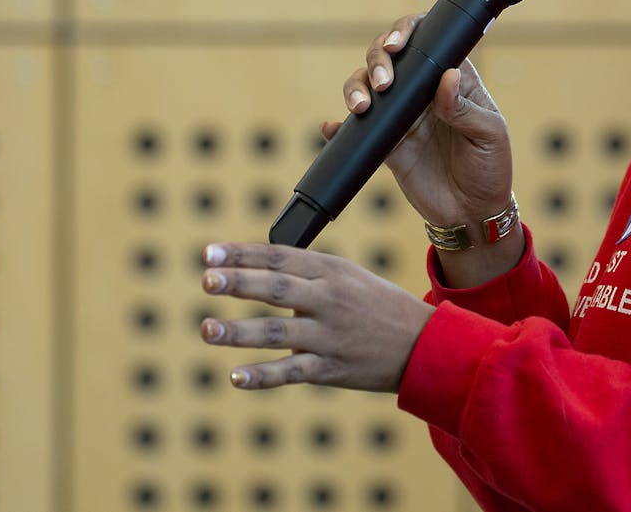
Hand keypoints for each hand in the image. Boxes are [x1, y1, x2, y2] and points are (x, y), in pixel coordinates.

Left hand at [199, 241, 434, 392]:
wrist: (424, 345)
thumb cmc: (380, 306)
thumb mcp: (349, 275)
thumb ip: (307, 272)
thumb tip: (257, 266)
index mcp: (331, 271)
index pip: (279, 257)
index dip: (242, 254)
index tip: (208, 253)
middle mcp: (329, 299)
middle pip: (276, 288)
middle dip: (238, 283)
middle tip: (206, 280)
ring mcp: (329, 335)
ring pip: (276, 331)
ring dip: (238, 331)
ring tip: (206, 329)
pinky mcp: (331, 369)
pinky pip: (291, 372)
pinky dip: (262, 376)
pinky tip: (235, 376)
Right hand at [328, 14, 514, 228]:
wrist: (472, 214)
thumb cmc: (490, 168)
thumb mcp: (490, 135)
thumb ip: (465, 109)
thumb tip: (446, 77)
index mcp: (452, 79)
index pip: (426, 41)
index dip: (406, 31)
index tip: (397, 43)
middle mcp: (422, 91)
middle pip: (388, 58)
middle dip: (376, 60)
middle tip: (383, 83)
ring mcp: (401, 116)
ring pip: (366, 87)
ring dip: (356, 87)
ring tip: (361, 106)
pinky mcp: (385, 143)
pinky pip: (355, 130)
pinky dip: (339, 126)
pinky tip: (332, 127)